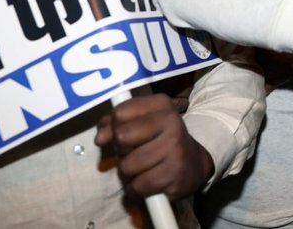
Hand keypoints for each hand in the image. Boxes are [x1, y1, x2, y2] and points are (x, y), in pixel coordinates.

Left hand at [95, 93, 212, 199]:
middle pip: (121, 137)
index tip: (123, 136)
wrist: (193, 164)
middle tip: (136, 152)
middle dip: (122, 151)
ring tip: (143, 169)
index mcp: (161, 104)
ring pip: (127, 165)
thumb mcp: (140, 124)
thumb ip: (115, 125)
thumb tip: (100, 139)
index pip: (120, 113)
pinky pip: (137, 185)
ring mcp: (175, 148)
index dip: (113, 127)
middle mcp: (172, 122)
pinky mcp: (174, 175)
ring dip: (128, 173)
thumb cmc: (159, 141)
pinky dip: (136, 188)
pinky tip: (147, 182)